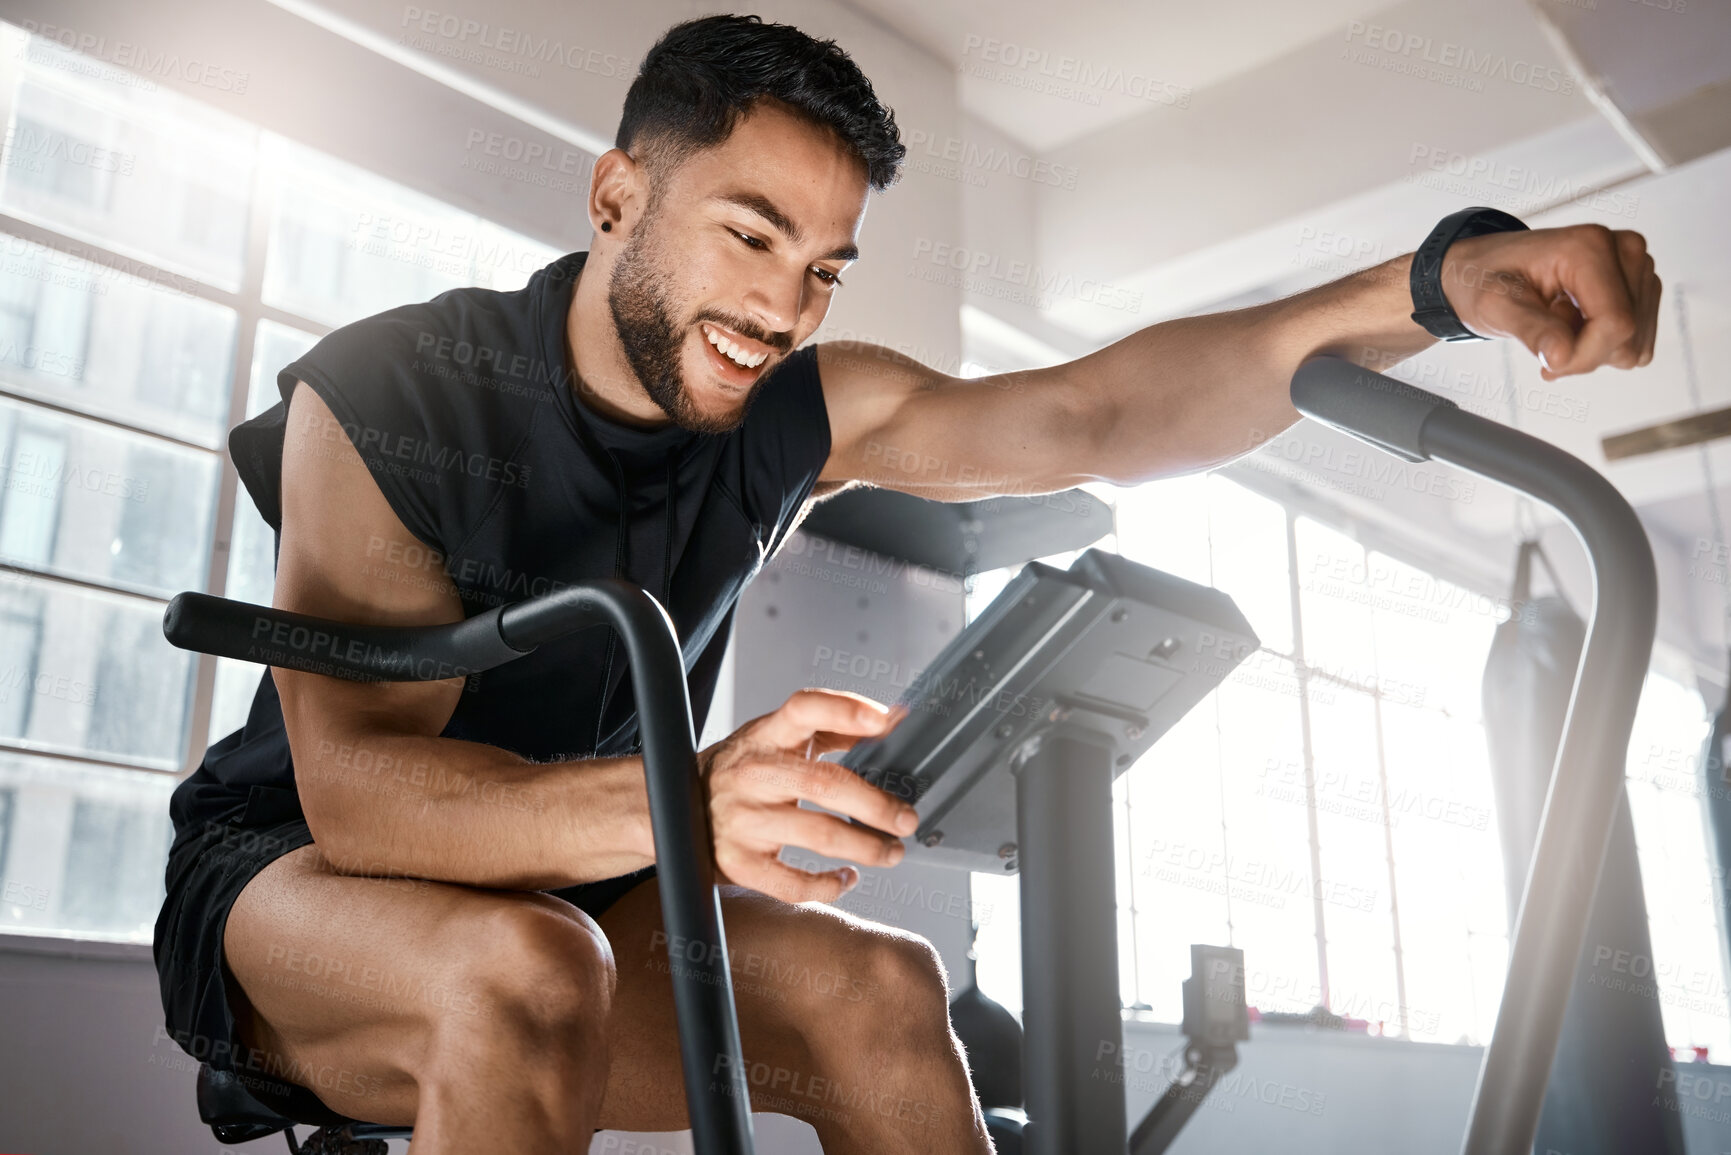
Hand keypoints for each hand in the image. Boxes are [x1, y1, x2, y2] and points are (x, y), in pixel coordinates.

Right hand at [699, 688, 916, 902]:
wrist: (674, 806)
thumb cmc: (744, 770)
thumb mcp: (778, 738)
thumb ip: (835, 728)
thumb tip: (894, 719)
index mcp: (766, 736)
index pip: (804, 709)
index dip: (845, 711)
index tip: (884, 721)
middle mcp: (754, 775)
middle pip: (823, 783)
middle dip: (874, 805)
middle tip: (906, 819)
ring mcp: (744, 820)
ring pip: (815, 834)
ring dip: (864, 847)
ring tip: (892, 852)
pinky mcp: (738, 863)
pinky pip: (790, 883)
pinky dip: (827, 886)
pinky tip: (846, 879)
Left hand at [1441, 224, 1660, 380]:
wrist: (1489, 268)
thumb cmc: (1489, 279)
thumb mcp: (1494, 305)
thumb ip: (1529, 330)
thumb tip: (1561, 357)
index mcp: (1591, 247)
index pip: (1616, 323)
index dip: (1583, 357)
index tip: (1546, 363)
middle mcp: (1624, 250)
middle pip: (1629, 336)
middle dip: (1584, 354)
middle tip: (1545, 335)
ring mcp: (1638, 268)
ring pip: (1636, 343)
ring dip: (1592, 349)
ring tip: (1558, 323)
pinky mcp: (1642, 286)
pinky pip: (1638, 341)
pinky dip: (1604, 346)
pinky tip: (1576, 325)